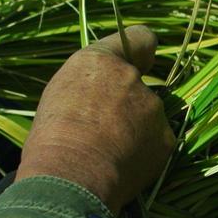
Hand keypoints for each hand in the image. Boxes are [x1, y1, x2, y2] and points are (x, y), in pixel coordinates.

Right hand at [19, 25, 174, 209]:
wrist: (69, 180)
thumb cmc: (51, 142)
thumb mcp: (59, 97)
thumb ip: (88, 86)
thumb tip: (100, 94)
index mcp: (99, 61)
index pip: (140, 38)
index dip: (141, 52)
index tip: (141, 63)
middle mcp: (131, 77)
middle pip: (137, 85)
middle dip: (126, 103)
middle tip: (101, 130)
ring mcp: (152, 108)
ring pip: (148, 116)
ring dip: (135, 130)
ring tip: (107, 153)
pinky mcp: (166, 138)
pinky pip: (156, 142)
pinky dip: (144, 153)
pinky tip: (122, 166)